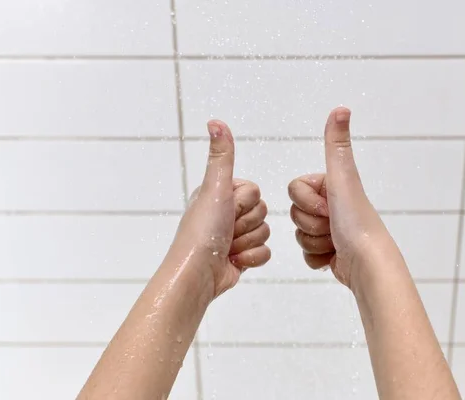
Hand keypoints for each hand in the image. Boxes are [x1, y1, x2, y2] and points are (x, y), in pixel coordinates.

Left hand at [171, 120, 270, 298]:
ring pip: (265, 231)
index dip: (244, 202)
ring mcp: (235, 235)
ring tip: (228, 247)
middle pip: (262, 211)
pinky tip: (235, 260)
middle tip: (226, 230)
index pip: (255, 190)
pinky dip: (251, 258)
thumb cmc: (203, 231)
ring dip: (247, 242)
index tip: (226, 209)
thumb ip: (222, 157)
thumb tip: (215, 122)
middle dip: (246, 224)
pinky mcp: (243, 256)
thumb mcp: (214, 188)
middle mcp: (227, 213)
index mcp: (220, 194)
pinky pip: (265, 252)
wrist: (198, 274)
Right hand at [288, 107, 391, 289]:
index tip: (327, 207)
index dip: (306, 201)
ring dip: (314, 242)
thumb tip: (341, 108)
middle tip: (332, 226)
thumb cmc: (355, 222)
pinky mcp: (329, 253)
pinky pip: (306, 254)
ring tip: (334, 242)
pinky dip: (317, 258)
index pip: (294, 190)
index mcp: (333, 186)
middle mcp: (332, 205)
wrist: (367, 265)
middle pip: (295, 213)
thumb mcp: (343, 179)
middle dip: (310, 223)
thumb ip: (337, 146)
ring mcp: (330, 230)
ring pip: (299, 234)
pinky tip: (333, 257)